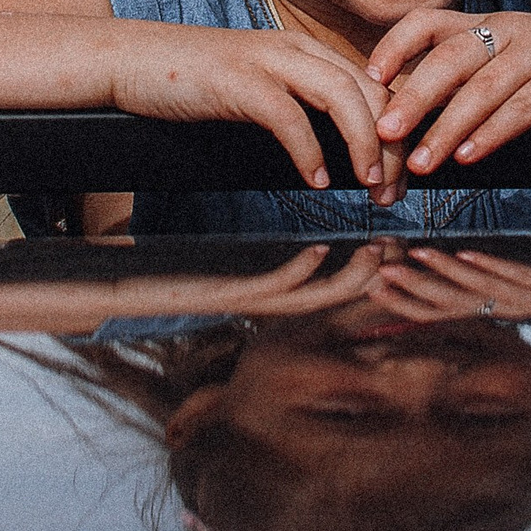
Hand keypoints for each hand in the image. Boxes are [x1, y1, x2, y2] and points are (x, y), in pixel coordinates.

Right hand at [112, 25, 402, 193]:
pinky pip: (289, 116)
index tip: (403, 174)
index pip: (374, 84)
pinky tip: (317, 181)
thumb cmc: (193, 84)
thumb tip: (337, 153)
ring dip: (364, 145)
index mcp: (304, 51)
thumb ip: (298, 106)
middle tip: (396, 191)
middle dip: (393, 143)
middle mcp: (294, 49)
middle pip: (371, 89)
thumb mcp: (258, 89)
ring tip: (371, 186)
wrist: (130, 59)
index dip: (397, 129)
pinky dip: (310, 151)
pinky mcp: (237, 81)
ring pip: (343, 96)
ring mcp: (266, 61)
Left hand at [137, 242, 390, 319]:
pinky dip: (298, 273)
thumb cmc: (176, 275)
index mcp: (269, 289)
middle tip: (400, 248)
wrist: (129, 294)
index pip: (328, 279)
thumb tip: (288, 229)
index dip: (362, 265)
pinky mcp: (229, 296)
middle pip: (333, 293)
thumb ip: (260, 252)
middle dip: (370, 274)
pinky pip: (272, 288)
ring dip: (349, 278)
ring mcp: (249, 301)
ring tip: (375, 254)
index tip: (391, 240)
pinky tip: (316, 251)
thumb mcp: (226, 262)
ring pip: (313, 296)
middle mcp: (266, 301)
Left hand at [366, 9, 530, 173]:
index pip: (430, 22)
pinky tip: (472, 156)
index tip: (368, 77)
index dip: (396, 46)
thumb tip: (415, 115)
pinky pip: (526, 106)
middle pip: (450, 57)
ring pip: (484, 86)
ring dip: (448, 126)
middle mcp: (512, 31)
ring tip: (421, 160)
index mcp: (491, 24)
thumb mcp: (518, 58)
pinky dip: (495, 132)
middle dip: (413, 96)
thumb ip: (473, 77)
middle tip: (382, 132)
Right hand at [369, 247, 530, 323]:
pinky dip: (489, 265)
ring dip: (444, 273)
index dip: (405, 302)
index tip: (372, 285)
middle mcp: (504, 310)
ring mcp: (526, 299)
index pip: (439, 312)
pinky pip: (514, 276)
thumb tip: (452, 270)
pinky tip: (469, 252)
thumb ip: (484, 282)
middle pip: (450, 303)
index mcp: (493, 311)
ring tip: (417, 254)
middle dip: (413, 287)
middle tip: (379, 272)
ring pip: (476, 290)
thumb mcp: (519, 288)